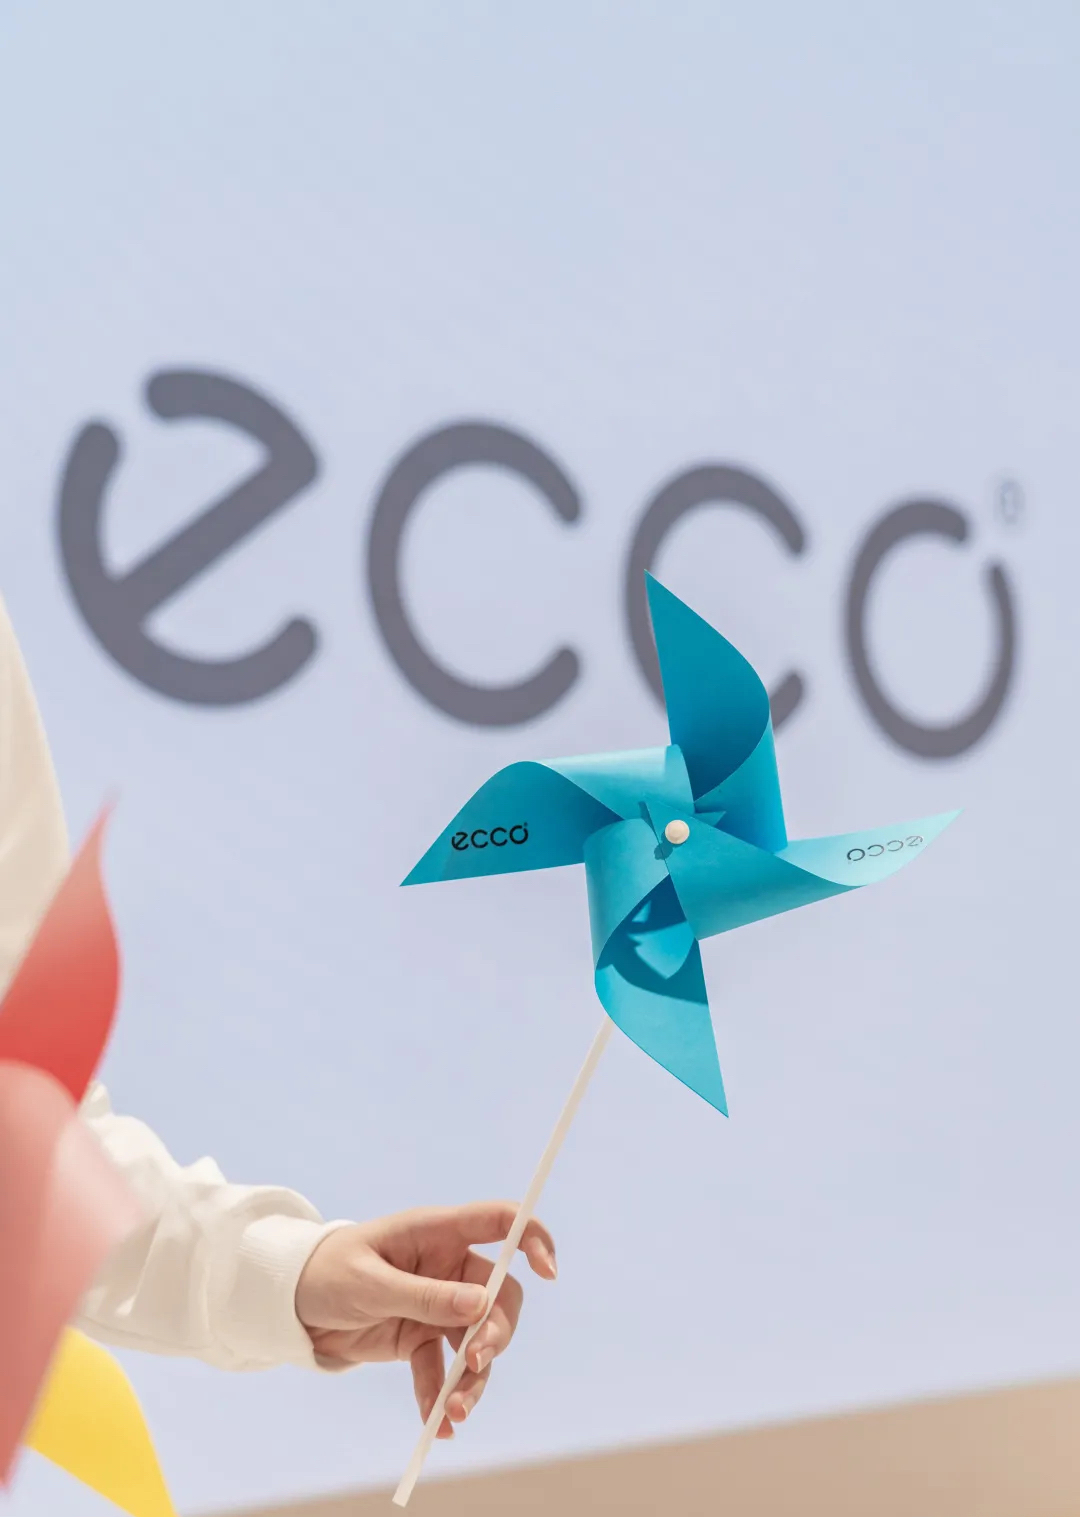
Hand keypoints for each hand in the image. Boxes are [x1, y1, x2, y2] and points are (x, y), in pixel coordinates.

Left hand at [294, 1203, 556, 1437]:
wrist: (289, 1307)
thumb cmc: (326, 1273)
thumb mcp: (370, 1284)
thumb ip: (425, 1296)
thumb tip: (480, 1307)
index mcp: (437, 1233)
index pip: (500, 1222)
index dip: (532, 1238)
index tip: (549, 1270)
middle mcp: (447, 1267)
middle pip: (498, 1297)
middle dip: (496, 1333)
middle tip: (475, 1362)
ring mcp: (437, 1305)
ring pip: (478, 1341)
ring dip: (472, 1378)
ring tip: (454, 1412)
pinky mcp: (421, 1339)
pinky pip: (444, 1370)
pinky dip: (440, 1397)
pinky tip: (436, 1425)